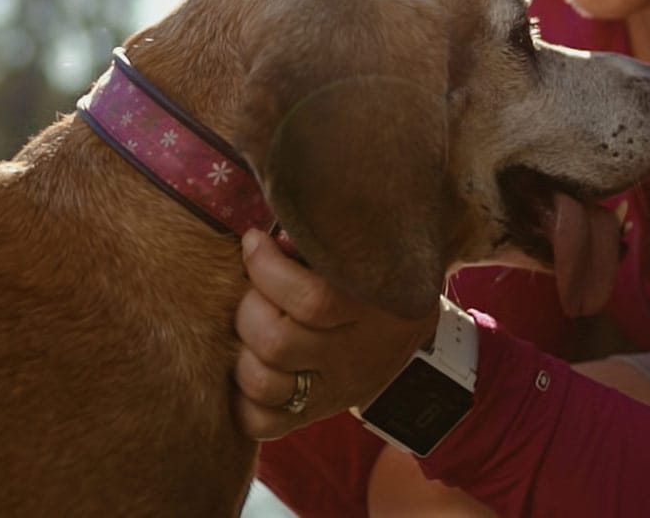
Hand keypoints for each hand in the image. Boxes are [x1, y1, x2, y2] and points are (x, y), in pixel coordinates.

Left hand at [233, 228, 439, 439]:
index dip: (267, 268)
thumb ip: (324, 239)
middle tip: (252, 288)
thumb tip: (261, 226)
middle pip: (277, 342)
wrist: (409, 333)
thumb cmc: (370, 274)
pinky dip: (241, 399)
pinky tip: (249, 363)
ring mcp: (334, 391)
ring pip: (264, 384)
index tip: (255, 241)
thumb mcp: (365, 252)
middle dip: (248, 307)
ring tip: (250, 325)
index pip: (312, 300)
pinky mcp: (315, 414)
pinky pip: (262, 424)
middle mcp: (354, 357)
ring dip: (240, 350)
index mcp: (373, 310)